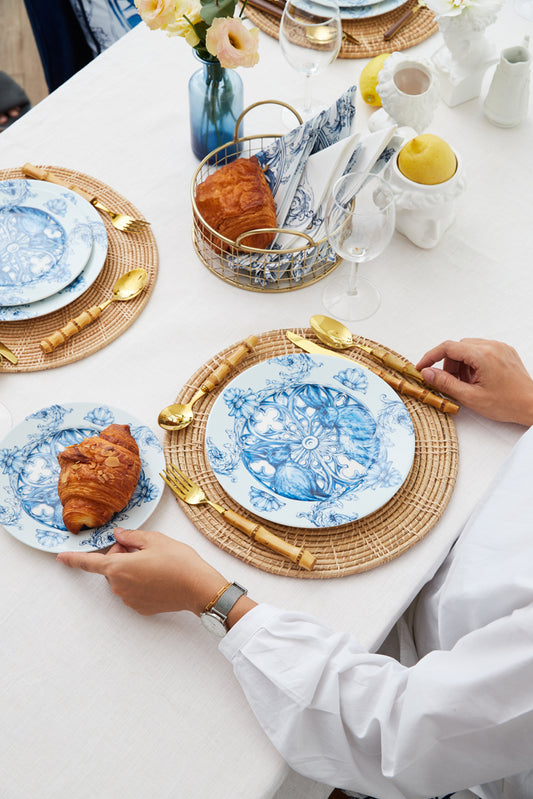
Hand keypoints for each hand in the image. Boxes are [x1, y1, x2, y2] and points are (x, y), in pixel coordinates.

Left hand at [57, 528, 229, 615]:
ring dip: (133, 568)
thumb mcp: (155, 540)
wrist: (198, 588)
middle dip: (124, 555)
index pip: (89, 563)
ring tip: (158, 564)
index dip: (74, 559)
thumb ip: (131, 537)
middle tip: (147, 550)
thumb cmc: (178, 561)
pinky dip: (141, 582)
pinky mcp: (140, 608)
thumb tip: (119, 536)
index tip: (61, 558)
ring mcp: (129, 599)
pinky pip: (133, 590)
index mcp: (118, 567)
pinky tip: (160, 578)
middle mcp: (119, 586)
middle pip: (112, 566)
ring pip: (123, 578)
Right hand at [416, 338, 532, 425]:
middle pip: (458, 348)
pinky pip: (481, 350)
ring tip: (467, 383)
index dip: (431, 356)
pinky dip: (473, 363)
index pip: (448, 347)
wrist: (532, 405)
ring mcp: (499, 347)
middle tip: (450, 383)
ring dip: (461, 364)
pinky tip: (477, 379)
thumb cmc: (507, 403)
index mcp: (482, 355)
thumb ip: (446, 383)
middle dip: (449, 364)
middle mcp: (491, 346)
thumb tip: (427, 373)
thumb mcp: (470, 397)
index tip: (422, 367)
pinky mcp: (504, 351)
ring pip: (469, 348)